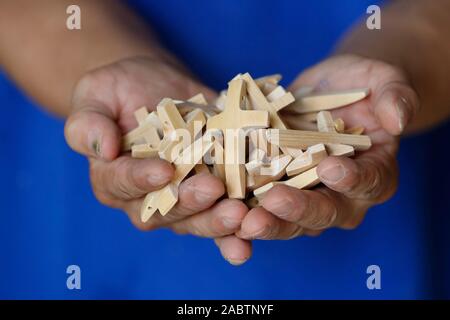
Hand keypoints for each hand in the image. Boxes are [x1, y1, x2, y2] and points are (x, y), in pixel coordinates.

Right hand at [64, 56, 247, 243]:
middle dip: (190, 203)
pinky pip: (221, 215)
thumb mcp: (95, 95)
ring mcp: (182, 198)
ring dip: (218, 221)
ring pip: (197, 219)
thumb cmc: (120, 90)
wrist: (157, 88)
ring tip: (240, 214)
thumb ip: (88, 122)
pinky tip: (252, 230)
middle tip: (212, 190)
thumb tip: (101, 148)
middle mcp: (147, 197)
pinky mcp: (211, 194)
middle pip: (165, 211)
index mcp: (114, 177)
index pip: (123, 183)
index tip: (163, 170)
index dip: (142, 179)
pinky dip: (236, 230)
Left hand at [233, 54, 418, 248]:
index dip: (352, 179)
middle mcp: (340, 197)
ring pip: (287, 219)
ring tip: (243, 219)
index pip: (368, 183)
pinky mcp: (273, 190)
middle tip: (274, 202)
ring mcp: (304, 197)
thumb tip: (398, 118)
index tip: (331, 168)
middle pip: (323, 212)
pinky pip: (257, 206)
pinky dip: (240, 210)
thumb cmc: (360, 86)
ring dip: (265, 222)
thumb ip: (395, 98)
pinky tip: (221, 206)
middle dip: (298, 209)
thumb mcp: (383, 82)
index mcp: (373, 175)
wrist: (327, 91)